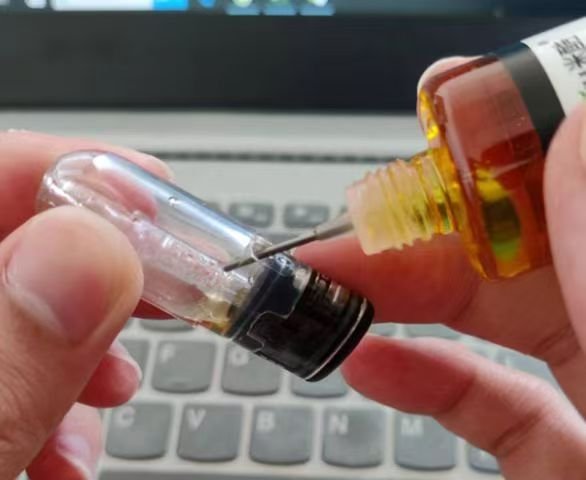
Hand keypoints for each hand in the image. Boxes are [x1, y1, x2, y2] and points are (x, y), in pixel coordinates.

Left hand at [0, 131, 170, 478]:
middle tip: (162, 284)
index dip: (61, 172)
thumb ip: (0, 364)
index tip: (151, 197)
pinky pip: (7, 361)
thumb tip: (94, 254)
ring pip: (8, 302)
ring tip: (109, 393)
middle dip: (91, 259)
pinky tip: (68, 444)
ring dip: (77, 340)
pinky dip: (52, 394)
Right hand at [297, 60, 585, 478]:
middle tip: (354, 228)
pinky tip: (370, 360)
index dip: (518, 145)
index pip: (581, 177)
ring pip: (497, 311)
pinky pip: (488, 392)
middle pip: (527, 242)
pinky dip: (422, 373)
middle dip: (431, 227)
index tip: (443, 130)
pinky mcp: (567, 448)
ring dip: (407, 296)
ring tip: (336, 287)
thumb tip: (577, 131)